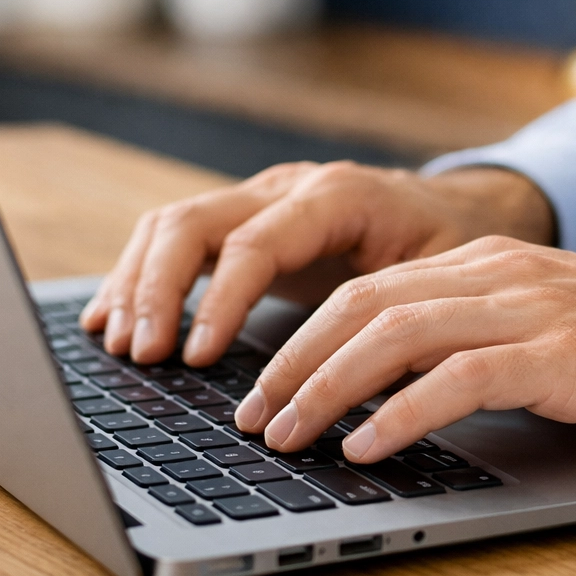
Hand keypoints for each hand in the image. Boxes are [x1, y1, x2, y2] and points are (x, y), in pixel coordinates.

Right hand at [80, 162, 554, 364]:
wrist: (461, 210)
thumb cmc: (455, 248)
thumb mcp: (443, 280)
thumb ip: (398, 321)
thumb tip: (356, 387)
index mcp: (337, 195)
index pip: (255, 240)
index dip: (221, 300)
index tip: (199, 357)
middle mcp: (288, 187)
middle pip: (193, 221)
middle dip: (158, 289)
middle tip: (143, 354)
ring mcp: (260, 199)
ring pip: (173, 224)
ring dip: (138, 284)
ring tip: (119, 345)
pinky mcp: (244, 222)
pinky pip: (176, 238)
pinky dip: (140, 278)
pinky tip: (113, 320)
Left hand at [233, 236, 575, 461]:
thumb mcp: (542, 331)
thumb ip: (471, 344)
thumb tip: (388, 396)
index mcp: (486, 264)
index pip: (367, 290)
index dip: (302, 339)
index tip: (262, 387)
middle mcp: (499, 274)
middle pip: (364, 306)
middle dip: (294, 362)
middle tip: (252, 416)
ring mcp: (532, 309)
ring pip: (397, 334)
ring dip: (328, 388)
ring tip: (289, 436)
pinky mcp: (564, 354)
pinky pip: (460, 379)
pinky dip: (402, 412)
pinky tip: (367, 445)